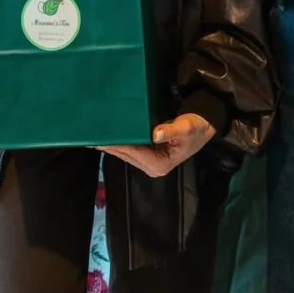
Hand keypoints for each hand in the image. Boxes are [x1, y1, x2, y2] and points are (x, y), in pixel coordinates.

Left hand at [98, 113, 214, 178]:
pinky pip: (130, 149)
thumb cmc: (196, 127)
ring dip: (110, 145)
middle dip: (108, 146)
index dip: (117, 145)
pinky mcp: (148, 155)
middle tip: (88, 136)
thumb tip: (155, 133)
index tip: (101, 138)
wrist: (205, 126)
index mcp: (160, 164)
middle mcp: (152, 166)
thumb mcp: (187, 128)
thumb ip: (171, 130)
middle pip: (126, 155)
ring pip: (125, 153)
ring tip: (92, 135)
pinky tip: (107, 136)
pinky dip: (118, 142)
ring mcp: (150, 162)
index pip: (134, 153)